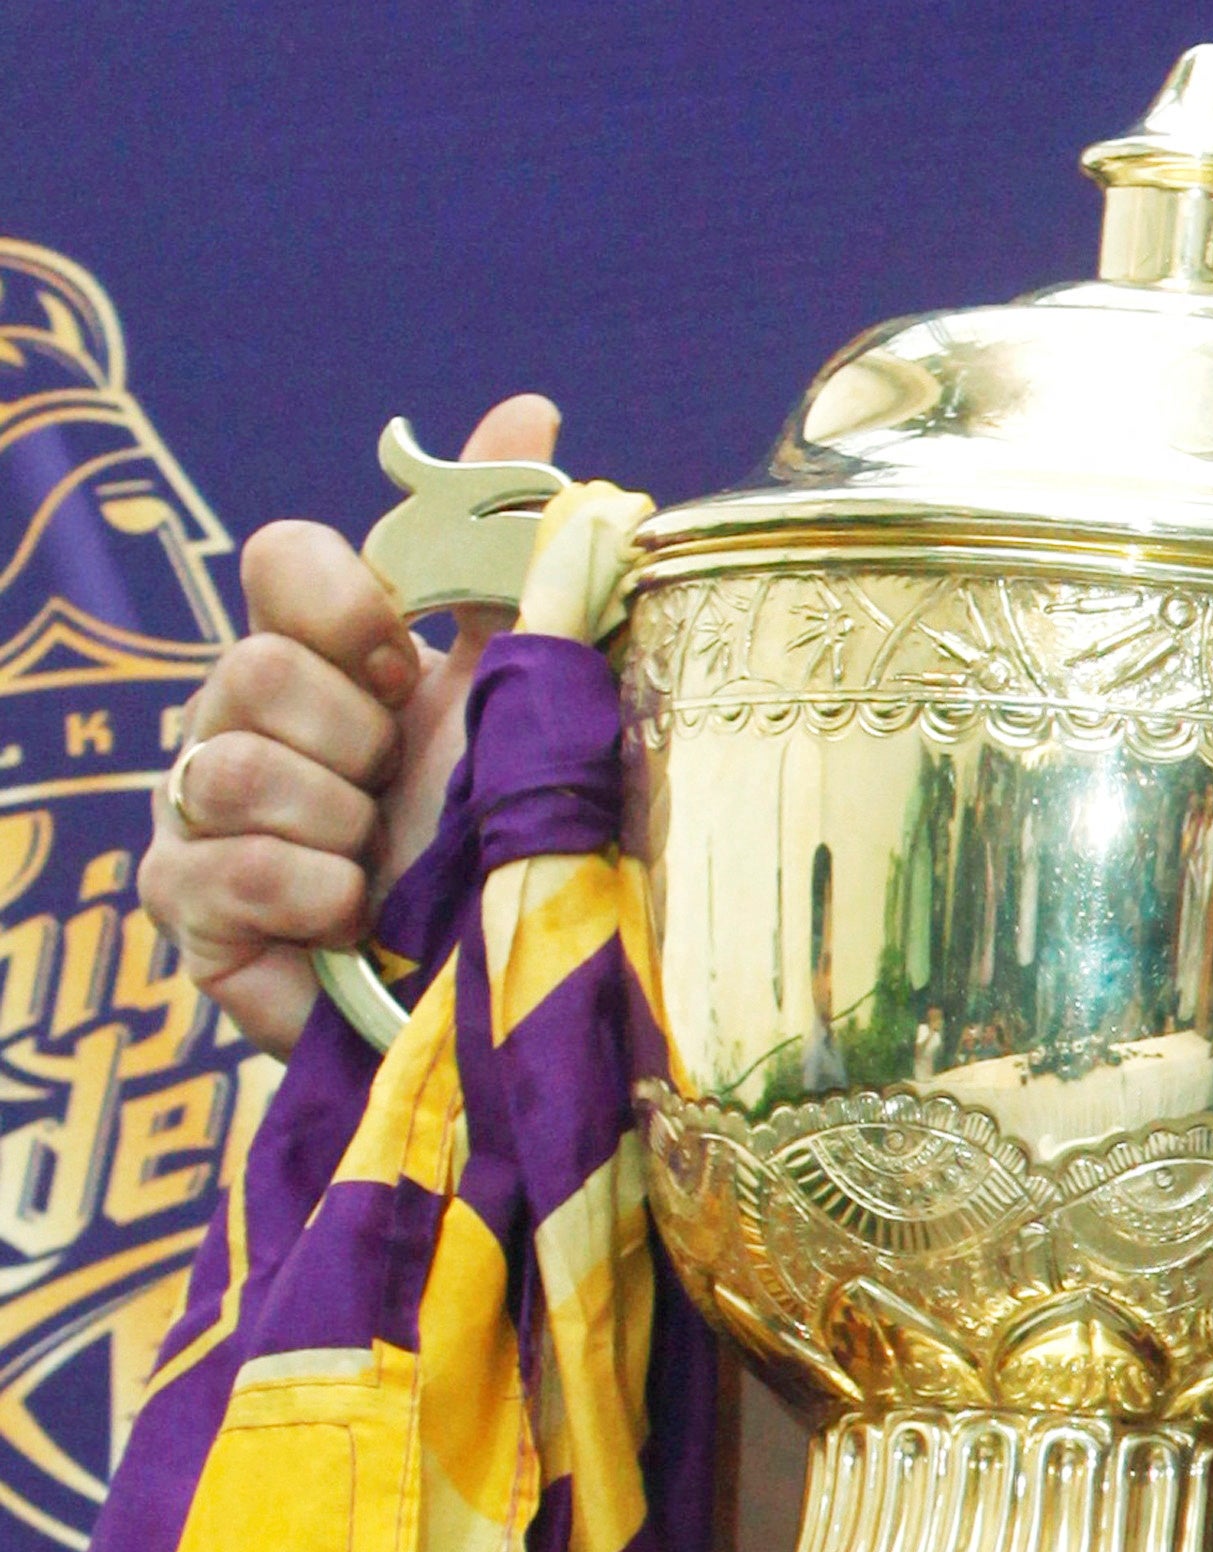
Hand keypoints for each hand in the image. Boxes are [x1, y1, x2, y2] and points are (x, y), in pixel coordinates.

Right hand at [140, 393, 561, 1053]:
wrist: (506, 991)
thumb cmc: (505, 844)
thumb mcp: (518, 701)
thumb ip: (511, 564)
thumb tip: (529, 409)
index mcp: (323, 656)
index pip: (280, 557)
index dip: (342, 605)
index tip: (405, 666)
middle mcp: (244, 721)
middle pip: (252, 668)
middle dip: (351, 738)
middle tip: (399, 791)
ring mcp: (202, 815)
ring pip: (227, 768)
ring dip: (334, 822)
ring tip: (384, 863)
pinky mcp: (192, 912)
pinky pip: (215, 871)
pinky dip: (304, 892)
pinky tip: (353, 916)